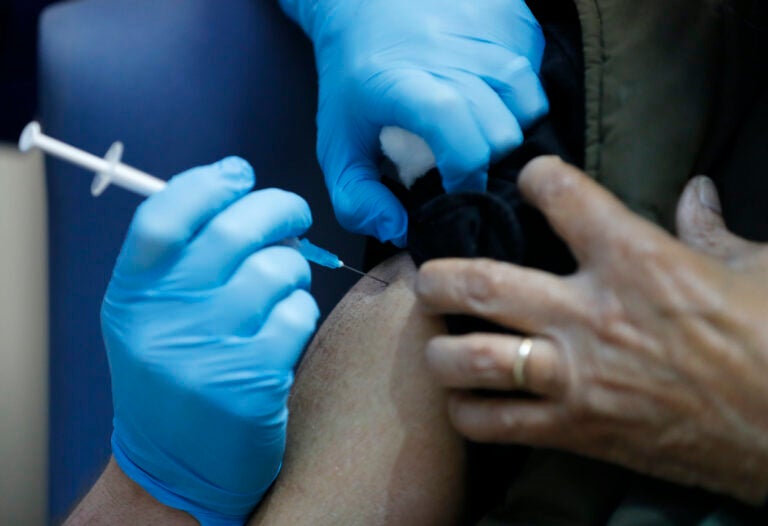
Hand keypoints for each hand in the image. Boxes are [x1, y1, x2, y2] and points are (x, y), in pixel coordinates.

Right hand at [103, 157, 319, 523]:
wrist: (175, 465)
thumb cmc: (173, 374)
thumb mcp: (150, 317)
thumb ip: (181, 259)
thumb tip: (242, 194)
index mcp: (132, 296)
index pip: (164, 216)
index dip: (208, 183)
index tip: (239, 174)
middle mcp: (163, 321)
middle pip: (234, 231)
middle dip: (279, 208)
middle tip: (294, 214)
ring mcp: (206, 354)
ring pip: (276, 270)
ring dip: (293, 269)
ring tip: (284, 285)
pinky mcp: (250, 384)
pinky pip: (297, 315)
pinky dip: (301, 311)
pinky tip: (286, 327)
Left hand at [279, 0, 548, 245]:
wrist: (363, 3)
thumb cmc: (353, 81)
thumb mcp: (337, 145)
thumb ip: (356, 199)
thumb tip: (399, 230)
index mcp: (405, 85)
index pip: (460, 135)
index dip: (466, 174)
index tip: (454, 189)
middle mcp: (450, 55)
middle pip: (503, 131)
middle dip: (488, 162)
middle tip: (463, 164)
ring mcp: (484, 35)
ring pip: (529, 103)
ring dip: (511, 129)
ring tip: (480, 133)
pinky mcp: (509, 21)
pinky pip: (536, 73)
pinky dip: (522, 98)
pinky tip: (493, 101)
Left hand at [416, 156, 767, 502]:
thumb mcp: (755, 271)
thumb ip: (709, 231)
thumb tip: (697, 192)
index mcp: (638, 261)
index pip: (562, 196)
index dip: (538, 178)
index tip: (530, 180)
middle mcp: (591, 314)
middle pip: (484, 283)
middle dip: (440, 276)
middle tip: (428, 276)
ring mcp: (577, 376)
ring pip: (473, 359)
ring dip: (440, 350)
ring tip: (436, 341)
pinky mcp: (577, 430)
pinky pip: (497, 424)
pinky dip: (469, 415)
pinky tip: (467, 403)